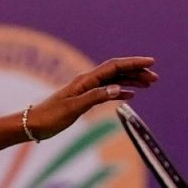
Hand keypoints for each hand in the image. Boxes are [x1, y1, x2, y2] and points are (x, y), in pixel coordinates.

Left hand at [27, 56, 158, 140]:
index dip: (133, 63)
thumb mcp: (73, 108)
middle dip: (137, 72)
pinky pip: (107, 92)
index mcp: (86, 80)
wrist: (32, 124)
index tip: (150, 62)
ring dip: (132, 81)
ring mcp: (86, 89)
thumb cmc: (50, 116)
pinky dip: (121, 92)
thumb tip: (118, 88)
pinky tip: (131, 95)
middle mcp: (87, 81)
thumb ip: (95, 97)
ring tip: (149, 84)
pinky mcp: (84, 99)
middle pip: (117, 72)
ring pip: (114, 81)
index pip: (114, 67)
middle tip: (155, 78)